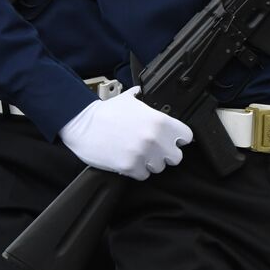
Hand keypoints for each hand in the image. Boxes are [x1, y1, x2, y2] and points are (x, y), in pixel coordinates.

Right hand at [58, 87, 191, 179]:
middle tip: (156, 150)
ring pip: (159, 168)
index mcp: (159, 121)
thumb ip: (146, 100)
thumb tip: (149, 94)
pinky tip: (130, 161)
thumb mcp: (131, 100)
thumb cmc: (105, 112)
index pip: (187, 137)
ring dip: (151, 163)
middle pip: (176, 157)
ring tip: (140, 155)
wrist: (82, 124)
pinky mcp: (128, 167)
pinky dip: (137, 171)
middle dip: (167, 154)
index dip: (180, 139)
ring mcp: (142, 154)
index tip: (173, 140)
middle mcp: (154, 139)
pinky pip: (143, 175)